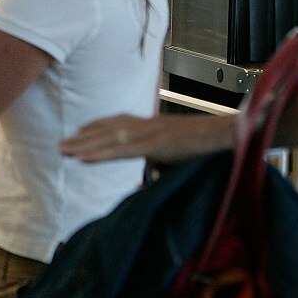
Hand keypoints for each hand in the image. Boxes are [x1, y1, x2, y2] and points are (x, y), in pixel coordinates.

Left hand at [60, 113, 231, 163]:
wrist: (235, 135)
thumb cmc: (212, 147)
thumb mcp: (182, 155)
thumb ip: (163, 162)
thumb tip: (151, 173)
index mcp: (155, 127)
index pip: (121, 123)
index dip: (99, 127)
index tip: (80, 131)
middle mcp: (150, 126)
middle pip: (110, 130)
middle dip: (84, 137)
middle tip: (62, 144)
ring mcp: (152, 133)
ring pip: (110, 139)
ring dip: (85, 145)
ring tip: (64, 150)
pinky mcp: (157, 144)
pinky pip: (123, 150)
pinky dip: (100, 154)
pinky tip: (83, 158)